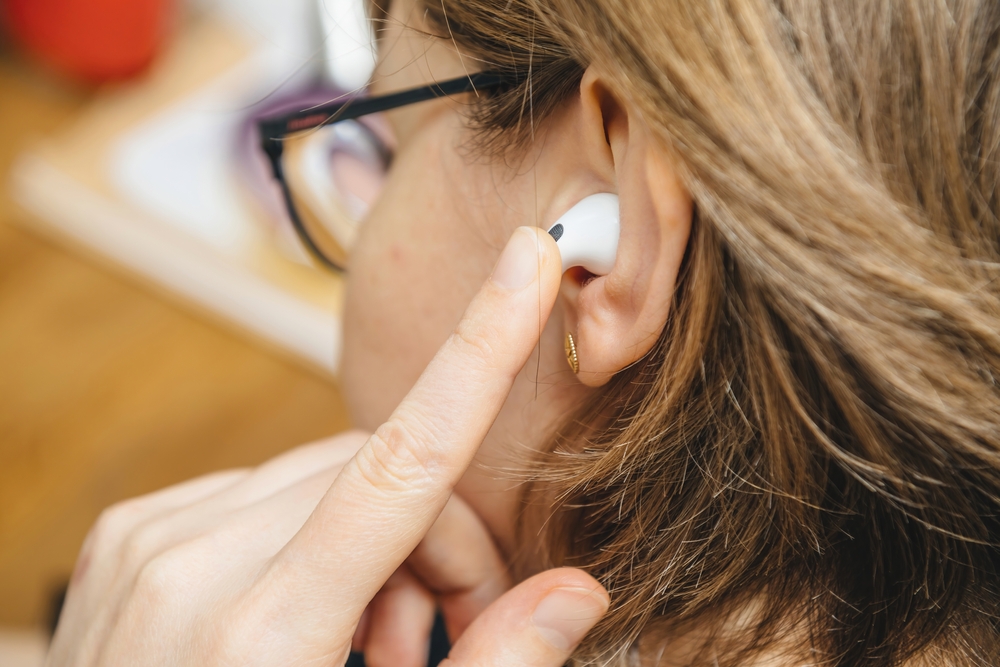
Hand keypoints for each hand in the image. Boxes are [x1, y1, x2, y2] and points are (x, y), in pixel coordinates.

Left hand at [48, 227, 609, 666]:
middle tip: (456, 629)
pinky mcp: (128, 534)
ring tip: (373, 646)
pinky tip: (303, 618)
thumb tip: (577, 590)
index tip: (528, 260)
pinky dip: (306, 535)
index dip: (481, 350)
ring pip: (320, 477)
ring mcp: (147, 542)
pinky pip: (260, 492)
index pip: (403, 459)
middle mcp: (191, 567)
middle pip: (376, 475)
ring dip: (374, 542)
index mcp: (260, 635)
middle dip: (440, 539)